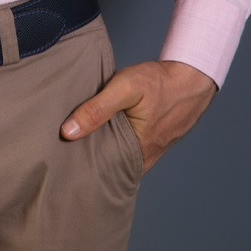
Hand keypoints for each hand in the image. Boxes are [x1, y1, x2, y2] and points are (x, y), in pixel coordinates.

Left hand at [60, 60, 217, 173]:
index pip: (102, 173)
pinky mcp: (151, 141)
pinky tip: (99, 132)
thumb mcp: (125, 88)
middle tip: (61, 153)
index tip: (59, 162)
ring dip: (101, 150)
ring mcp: (150, 151)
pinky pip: (128, 148)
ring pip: (118, 158)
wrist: (191, 77)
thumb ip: (96, 109)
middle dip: (88, 161)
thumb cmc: (160, 82)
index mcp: (137, 153)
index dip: (81, 168)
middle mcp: (144, 158)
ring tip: (74, 143)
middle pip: (109, 167)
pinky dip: (114, 143)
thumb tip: (68, 132)